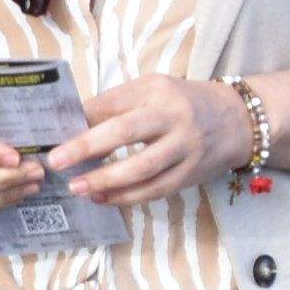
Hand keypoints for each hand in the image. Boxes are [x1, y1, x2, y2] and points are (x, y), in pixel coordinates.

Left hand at [47, 74, 239, 206]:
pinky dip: (127, 197)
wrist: (237, 120)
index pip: (113, 103)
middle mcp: (173, 116)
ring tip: (77, 188)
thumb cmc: (181, 103)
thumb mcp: (152, 91)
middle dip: (88, 147)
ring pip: (142, 168)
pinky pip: (155, 190)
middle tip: (56, 162)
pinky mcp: (190, 174)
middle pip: (126, 132)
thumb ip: (116, 105)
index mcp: (157, 90)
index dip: (82, 120)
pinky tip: (103, 198)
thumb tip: (72, 124)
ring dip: (105, 181)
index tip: (53, 135)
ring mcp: (185, 147)